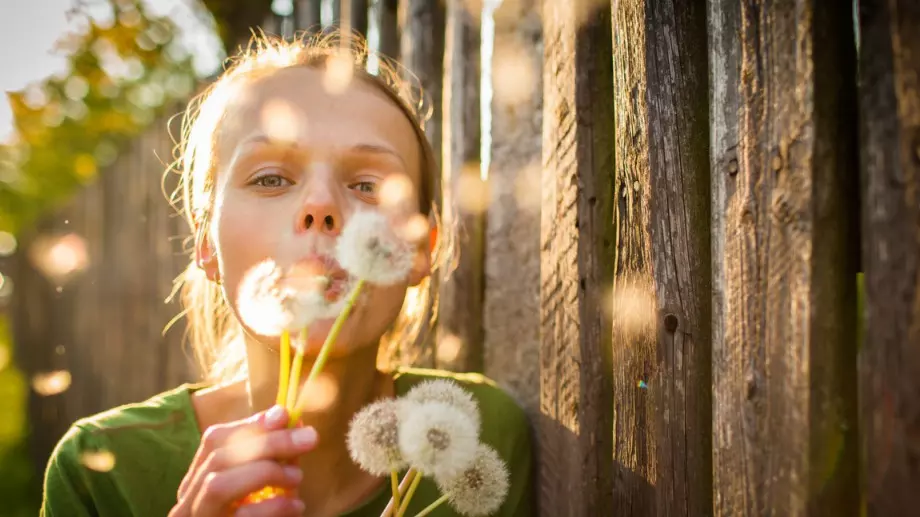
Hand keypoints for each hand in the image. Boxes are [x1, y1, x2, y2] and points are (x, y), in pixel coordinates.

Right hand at [168, 405, 317, 516]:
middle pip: (219, 459)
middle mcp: (188, 505)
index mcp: (197, 484)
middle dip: (268, 443)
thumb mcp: (261, 488)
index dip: (251, 424)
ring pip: (218, 485)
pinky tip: (296, 506)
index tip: (286, 416)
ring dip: (264, 471)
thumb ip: (270, 457)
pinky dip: (272, 508)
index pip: (214, 441)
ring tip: (297, 477)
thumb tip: (287, 417)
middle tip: (309, 437)